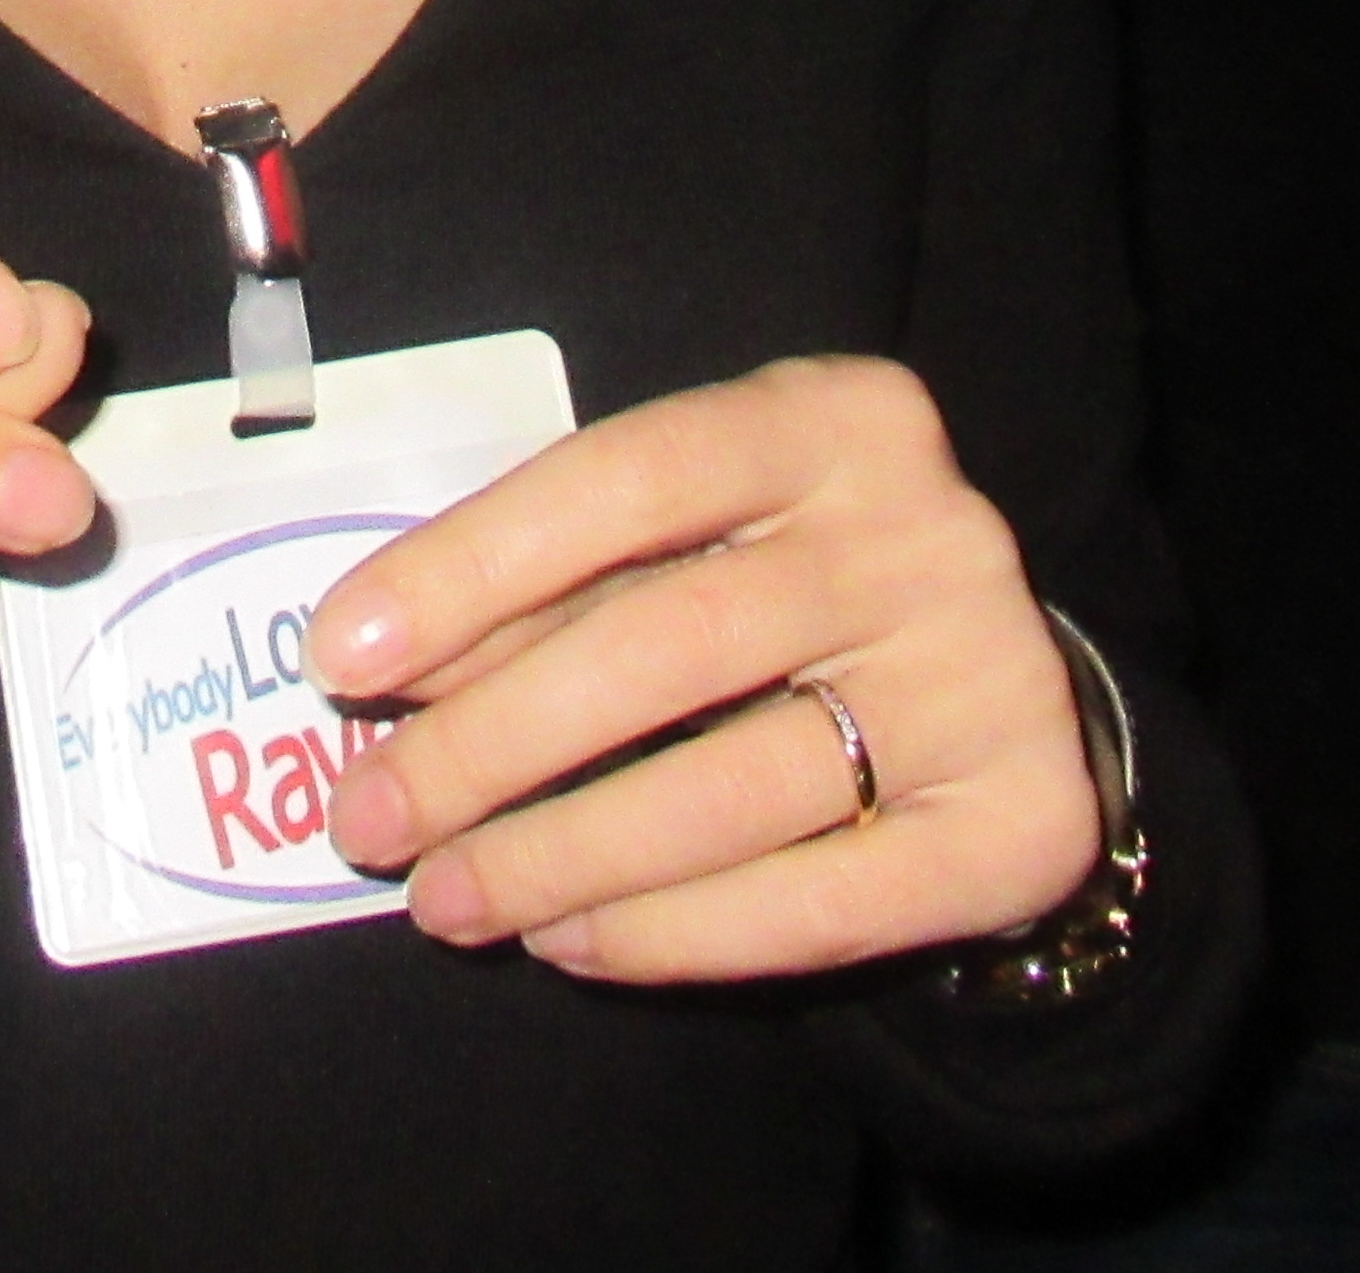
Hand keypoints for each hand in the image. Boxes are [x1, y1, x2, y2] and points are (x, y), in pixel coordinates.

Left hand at [305, 353, 1097, 984]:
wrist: (1012, 688)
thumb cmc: (795, 585)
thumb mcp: (695, 533)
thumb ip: (562, 578)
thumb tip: (380, 664)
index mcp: (837, 418)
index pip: (625, 477)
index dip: (470, 565)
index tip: (340, 653)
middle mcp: (929, 532)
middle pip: (668, 644)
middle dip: (488, 744)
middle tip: (367, 820)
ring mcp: (986, 680)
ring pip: (733, 789)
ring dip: (558, 858)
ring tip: (443, 899)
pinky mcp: (1020, 825)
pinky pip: (817, 902)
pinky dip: (671, 932)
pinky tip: (569, 940)